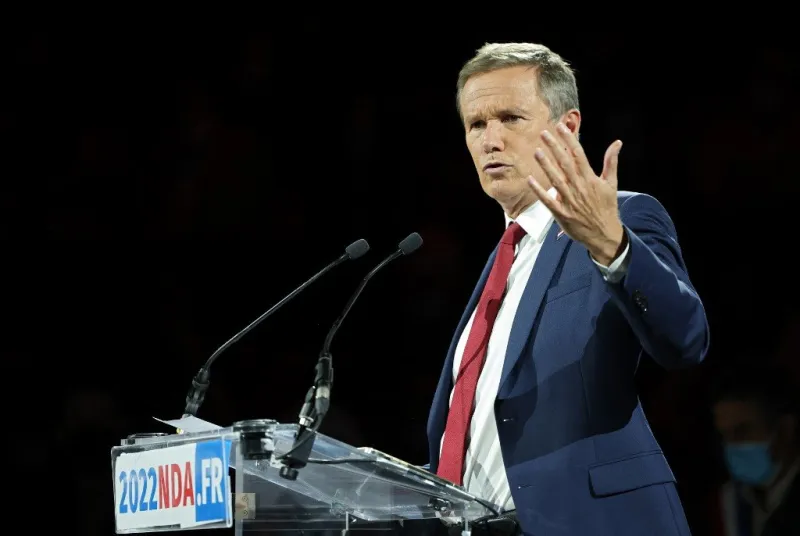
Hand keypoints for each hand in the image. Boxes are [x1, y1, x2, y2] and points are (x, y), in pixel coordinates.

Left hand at [527, 122, 624, 265]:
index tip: (561, 127)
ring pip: (555, 179)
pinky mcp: (561, 213)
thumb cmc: (607, 207)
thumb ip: (611, 162)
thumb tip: (617, 143)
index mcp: (591, 179)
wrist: (604, 234)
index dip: (569, 140)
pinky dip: (539, 190)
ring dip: (545, 165)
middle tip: (544, 133)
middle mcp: (579, 188)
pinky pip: (548, 200)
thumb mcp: (611, 184)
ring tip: (537, 151)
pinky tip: (529, 179)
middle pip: (565, 164)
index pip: (578, 155)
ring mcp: (570, 201)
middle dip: (554, 147)